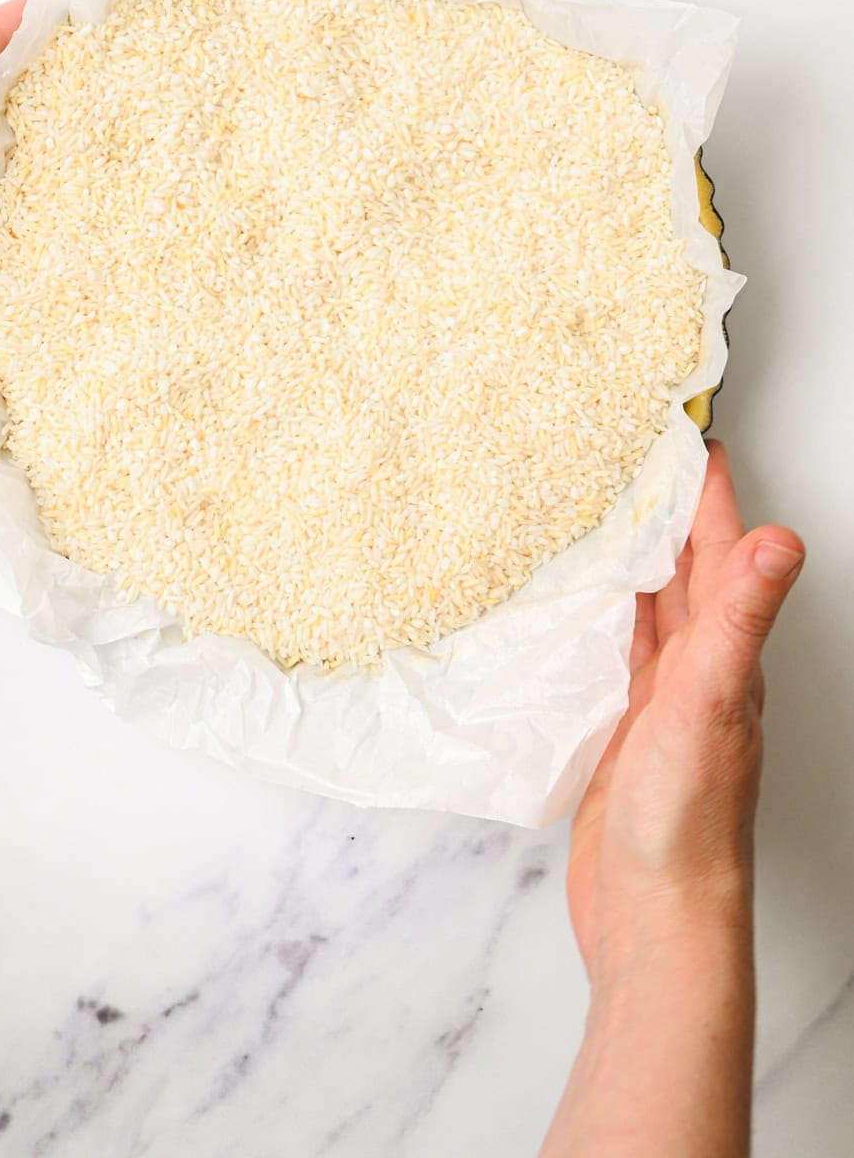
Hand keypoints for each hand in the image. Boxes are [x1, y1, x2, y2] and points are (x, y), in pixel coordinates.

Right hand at [542, 441, 803, 1156]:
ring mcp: (660, 703)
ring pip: (647, 611)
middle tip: (634, 457)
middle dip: (665, 513)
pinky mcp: (621, 733)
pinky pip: (612, 656)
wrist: (657, 920)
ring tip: (602, 512)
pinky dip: (598, 620)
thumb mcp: (709, 701)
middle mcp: (699, 671)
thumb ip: (738, 619)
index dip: (704, 492)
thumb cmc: (688, 819)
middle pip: (684, 572)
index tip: (686, 435)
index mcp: (724, 654)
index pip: (718, 552)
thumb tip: (781, 540)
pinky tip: (574, 608)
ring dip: (632, 560)